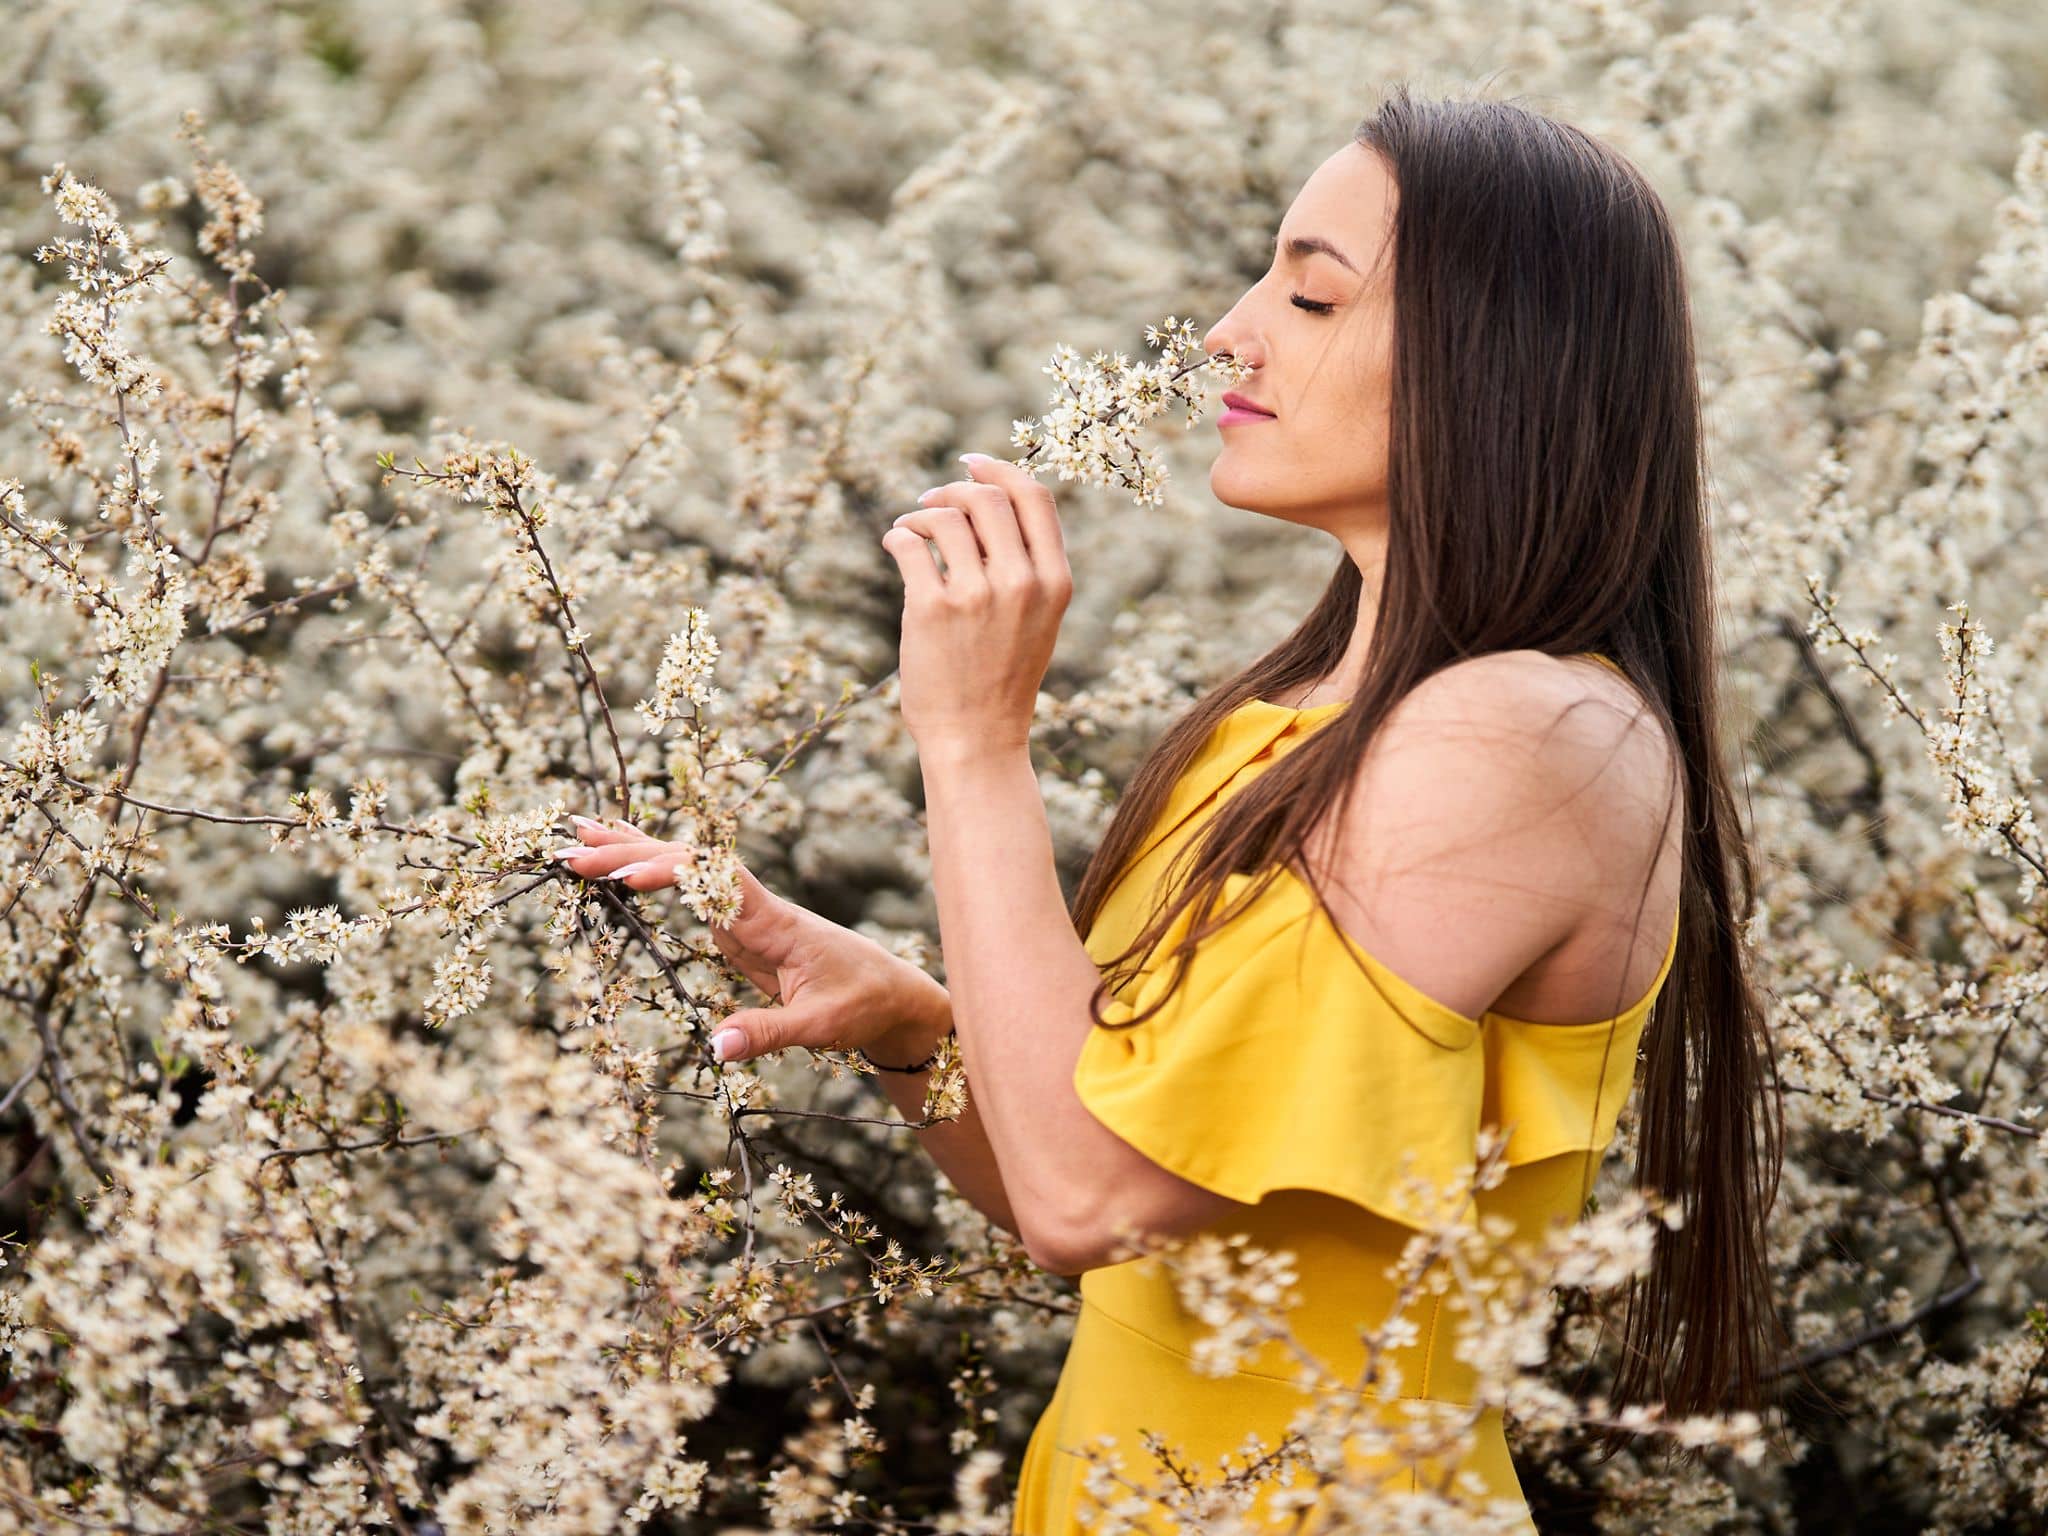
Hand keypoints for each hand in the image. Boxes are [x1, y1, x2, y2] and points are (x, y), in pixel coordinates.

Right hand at [550, 815, 949, 1066]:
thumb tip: (715, 1048)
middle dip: (631, 856)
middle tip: (572, 853)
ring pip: (684, 870)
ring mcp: (743, 914)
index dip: (668, 871)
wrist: (891, 995)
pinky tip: (625, 860)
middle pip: (687, 865)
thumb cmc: (862, 1004)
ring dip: (634, 852)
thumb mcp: (820, 1025)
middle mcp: (753, 907)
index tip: (623, 877)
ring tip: (580, 834)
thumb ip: (768, 1033)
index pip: (713, 880)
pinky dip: (654, 872)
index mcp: (772, 921)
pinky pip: (689, 891)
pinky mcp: (738, 928)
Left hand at [879, 452, 1071, 756]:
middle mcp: (1022, 583)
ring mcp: (977, 595)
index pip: (1035, 498)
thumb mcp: (1038, 620)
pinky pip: (910, 544)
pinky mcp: (932, 609)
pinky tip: (896, 543)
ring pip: (945, 517)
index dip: (1001, 469)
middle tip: (930, 499)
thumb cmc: (1002, 678)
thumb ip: (1028, 567)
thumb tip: (988, 502)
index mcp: (1055, 582)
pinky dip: (898, 535)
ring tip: (910, 527)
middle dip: (954, 488)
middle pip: (987, 498)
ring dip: (920, 512)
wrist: (977, 738)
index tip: (972, 461)